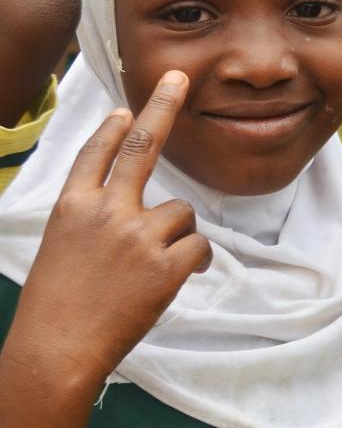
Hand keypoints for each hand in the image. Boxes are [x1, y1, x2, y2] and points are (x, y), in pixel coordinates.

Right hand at [14, 70, 210, 387]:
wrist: (56, 349)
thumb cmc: (58, 307)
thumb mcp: (62, 249)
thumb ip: (93, 222)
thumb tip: (132, 210)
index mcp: (71, 206)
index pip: (96, 154)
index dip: (113, 129)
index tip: (124, 108)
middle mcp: (105, 210)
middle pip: (144, 146)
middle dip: (163, 106)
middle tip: (179, 77)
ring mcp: (137, 234)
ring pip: (183, 213)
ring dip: (179, 237)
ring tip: (153, 269)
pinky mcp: (164, 263)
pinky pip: (199, 247)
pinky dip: (196, 262)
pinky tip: (175, 280)